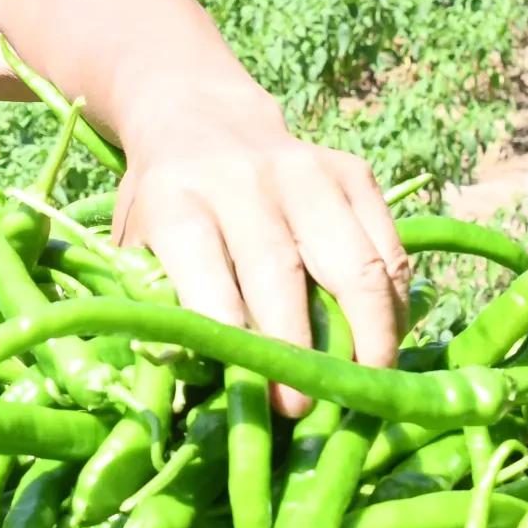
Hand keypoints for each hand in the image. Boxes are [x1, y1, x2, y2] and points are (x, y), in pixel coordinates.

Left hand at [110, 83, 406, 412]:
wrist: (202, 118)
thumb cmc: (163, 206)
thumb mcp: (134, 247)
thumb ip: (154, 308)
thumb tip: (188, 389)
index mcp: (178, 202)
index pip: (210, 276)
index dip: (238, 340)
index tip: (262, 398)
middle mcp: (244, 181)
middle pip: (284, 273)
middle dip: (303, 350)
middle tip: (312, 408)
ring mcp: (306, 172)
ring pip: (355, 260)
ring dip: (370, 331)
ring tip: (370, 383)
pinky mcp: (352, 172)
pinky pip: (387, 246)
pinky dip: (394, 300)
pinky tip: (387, 337)